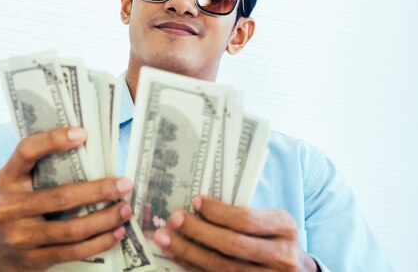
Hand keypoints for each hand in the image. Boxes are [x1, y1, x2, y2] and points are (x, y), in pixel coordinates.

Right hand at [0, 127, 132, 271]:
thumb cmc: (17, 205)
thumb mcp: (18, 182)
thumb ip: (41, 167)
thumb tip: (88, 148)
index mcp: (7, 178)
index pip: (26, 151)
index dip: (53, 140)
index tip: (83, 133)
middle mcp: (10, 207)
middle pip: (60, 197)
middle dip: (98, 190)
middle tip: (124, 184)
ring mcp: (20, 236)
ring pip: (70, 229)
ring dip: (104, 219)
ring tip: (125, 209)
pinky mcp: (34, 260)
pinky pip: (72, 252)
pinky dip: (98, 242)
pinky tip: (116, 233)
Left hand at [153, 196, 317, 271]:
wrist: (300, 271)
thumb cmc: (276, 239)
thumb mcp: (272, 221)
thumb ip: (243, 214)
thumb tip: (197, 205)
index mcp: (284, 228)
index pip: (246, 220)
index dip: (217, 212)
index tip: (195, 202)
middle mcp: (282, 256)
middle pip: (232, 245)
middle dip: (197, 232)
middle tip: (173, 220)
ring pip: (223, 268)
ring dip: (189, 254)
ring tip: (166, 241)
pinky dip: (195, 269)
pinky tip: (179, 259)